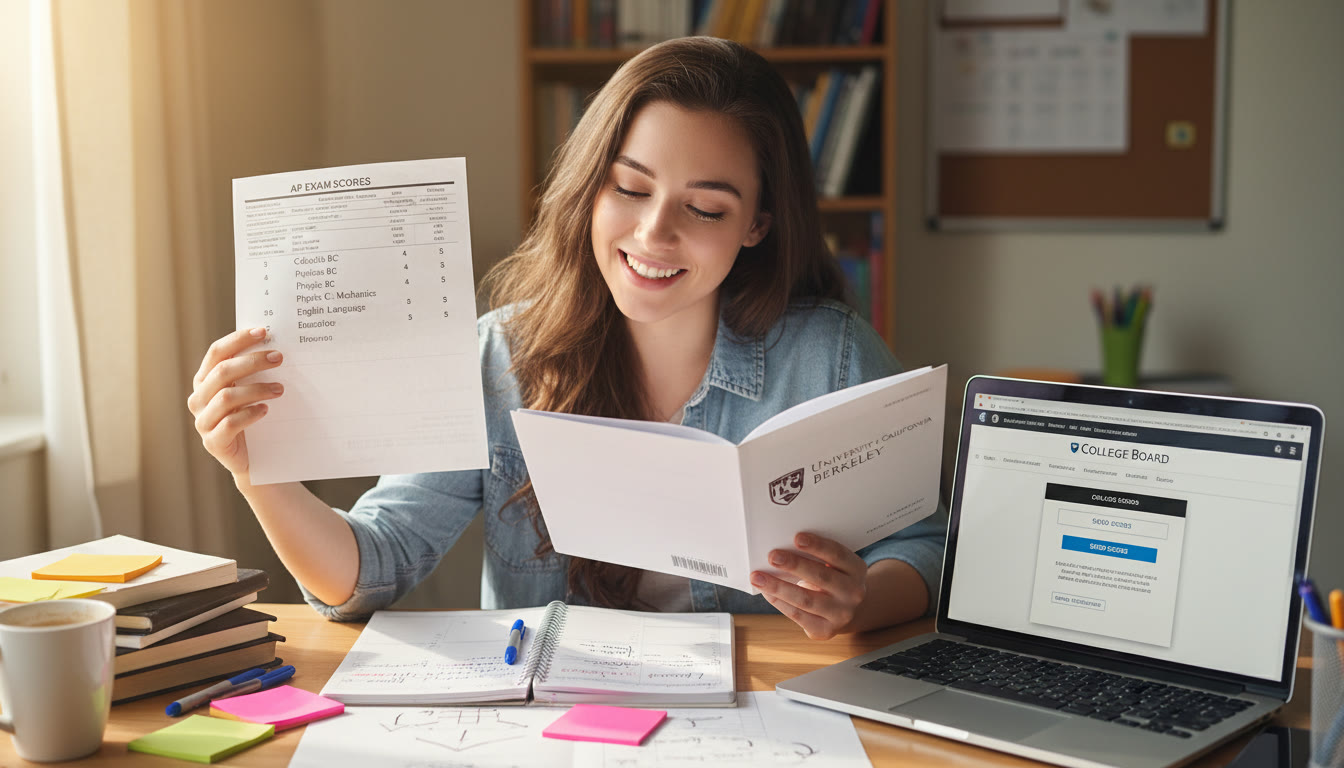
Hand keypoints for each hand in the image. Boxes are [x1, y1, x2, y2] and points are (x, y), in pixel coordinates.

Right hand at [186, 327, 284, 481]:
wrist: (254, 459)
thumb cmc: (253, 418)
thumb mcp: (250, 392)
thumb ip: (252, 372)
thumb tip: (275, 345)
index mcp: (205, 381)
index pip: (217, 353)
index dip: (238, 340)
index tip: (263, 331)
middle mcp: (199, 398)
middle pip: (222, 372)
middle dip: (252, 361)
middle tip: (279, 358)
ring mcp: (203, 421)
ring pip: (227, 397)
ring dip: (256, 389)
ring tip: (280, 389)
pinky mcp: (213, 441)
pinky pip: (230, 423)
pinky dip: (250, 414)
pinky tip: (266, 410)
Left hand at [750, 533, 866, 639]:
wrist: (844, 609)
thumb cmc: (831, 578)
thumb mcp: (833, 565)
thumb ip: (815, 556)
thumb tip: (781, 549)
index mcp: (856, 569)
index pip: (837, 554)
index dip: (817, 546)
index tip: (797, 537)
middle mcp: (854, 592)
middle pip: (821, 577)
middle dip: (794, 565)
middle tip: (772, 556)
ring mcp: (841, 614)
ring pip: (806, 599)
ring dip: (778, 587)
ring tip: (758, 577)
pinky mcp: (825, 630)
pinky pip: (798, 615)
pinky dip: (779, 602)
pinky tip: (767, 592)